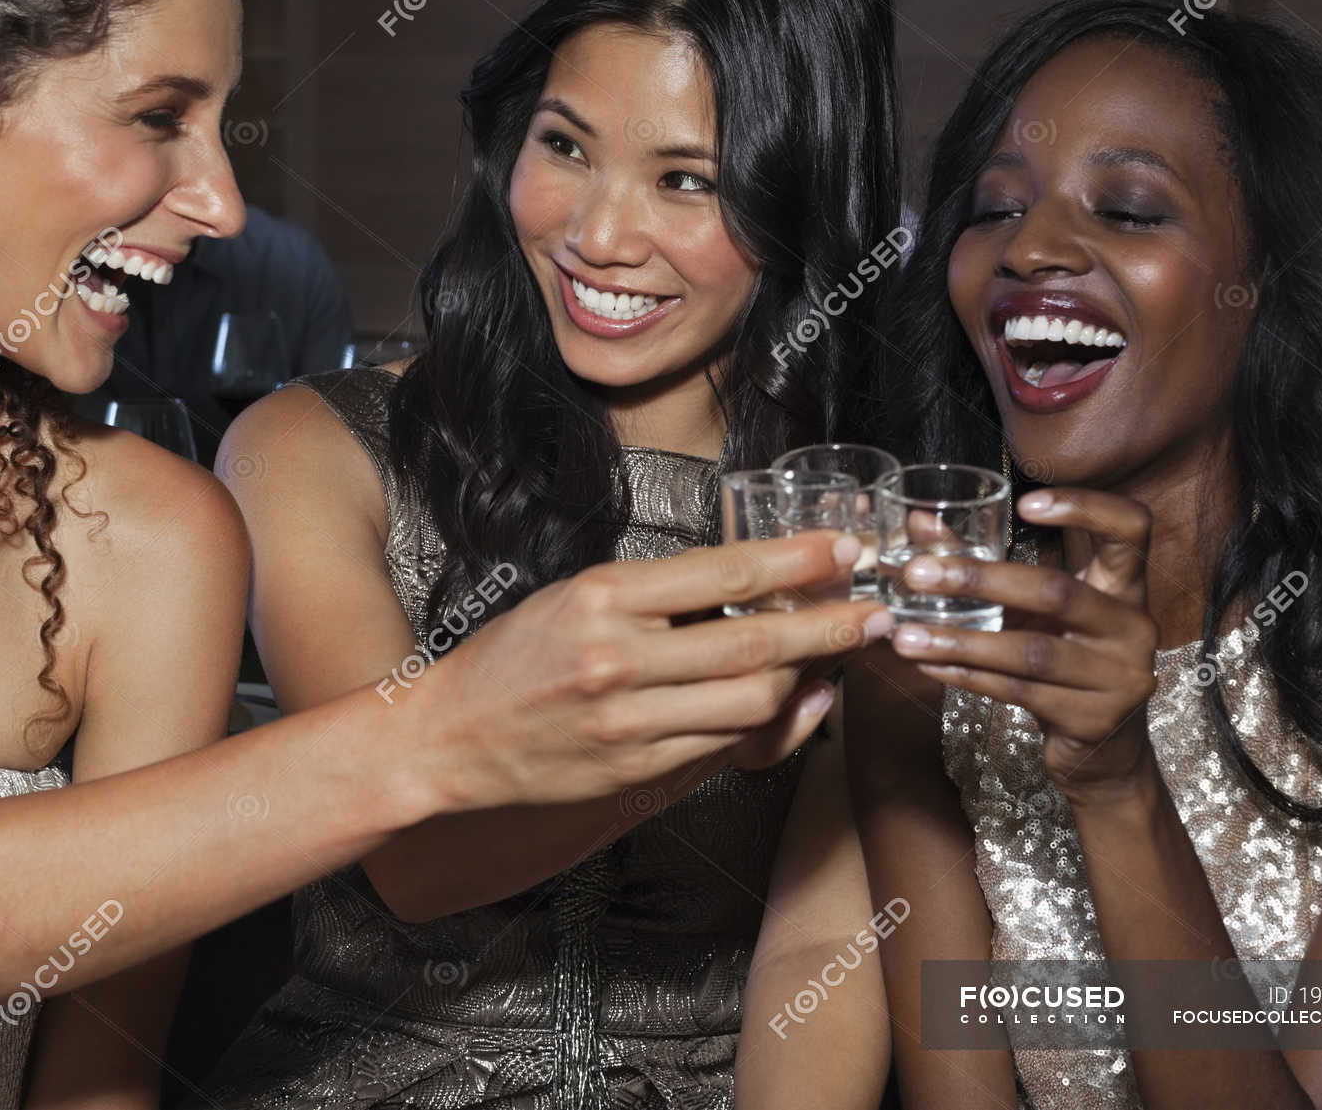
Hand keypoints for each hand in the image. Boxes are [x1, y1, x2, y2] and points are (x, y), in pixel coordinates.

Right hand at [422, 531, 891, 810]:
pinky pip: (725, 746)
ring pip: (751, 700)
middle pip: (754, 642)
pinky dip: (769, 722)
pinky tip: (792, 700)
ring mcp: (628, 721)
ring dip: (806, 677)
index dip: (796, 562)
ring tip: (833, 656)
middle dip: (829, 626)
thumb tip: (752, 588)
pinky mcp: (634, 771)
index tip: (842, 551)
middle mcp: (617, 658)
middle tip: (874, 612)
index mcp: (600, 597)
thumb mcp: (574, 597)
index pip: (722, 573)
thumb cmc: (511, 659)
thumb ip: (657, 597)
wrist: (447, 739)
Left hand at [886, 487, 1159, 802]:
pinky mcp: (1093, 718)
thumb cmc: (1064, 658)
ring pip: (1030, 652)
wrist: (1104, 750)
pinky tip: (927, 666)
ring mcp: (1119, 676)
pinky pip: (1018, 691)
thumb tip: (918, 523)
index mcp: (1124, 586)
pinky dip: (966, 677)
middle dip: (980, 581)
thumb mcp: (1036, 608)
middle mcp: (1132, 626)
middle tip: (917, 574)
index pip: (1131, 528)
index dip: (1085, 508)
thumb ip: (983, 561)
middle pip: (1057, 592)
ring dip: (959, 642)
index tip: (1024, 502)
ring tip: (904, 636)